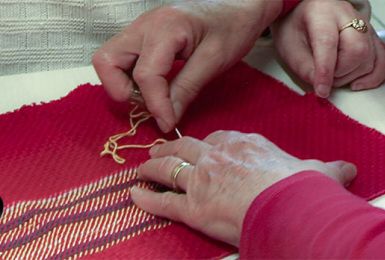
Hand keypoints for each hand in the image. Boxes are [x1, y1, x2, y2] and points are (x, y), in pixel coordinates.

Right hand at [92, 1, 282, 131]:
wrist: (238, 6)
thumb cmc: (232, 27)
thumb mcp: (214, 61)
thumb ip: (186, 89)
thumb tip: (167, 117)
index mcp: (165, 27)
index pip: (146, 75)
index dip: (155, 105)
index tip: (167, 124)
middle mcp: (144, 25)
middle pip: (107, 60)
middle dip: (121, 90)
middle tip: (148, 105)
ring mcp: (141, 28)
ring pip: (110, 59)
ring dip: (124, 84)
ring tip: (153, 96)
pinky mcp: (144, 35)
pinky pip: (125, 59)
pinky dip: (132, 77)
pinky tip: (155, 86)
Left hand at [131, 130, 356, 245]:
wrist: (289, 204)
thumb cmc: (300, 186)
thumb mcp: (317, 171)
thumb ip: (326, 168)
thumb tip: (345, 169)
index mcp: (243, 145)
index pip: (218, 138)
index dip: (207, 143)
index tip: (202, 146)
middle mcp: (217, 157)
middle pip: (186, 147)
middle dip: (170, 147)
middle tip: (159, 149)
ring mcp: (202, 181)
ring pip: (169, 168)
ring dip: (153, 167)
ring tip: (143, 167)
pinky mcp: (193, 207)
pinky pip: (163, 201)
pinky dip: (147, 198)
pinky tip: (135, 195)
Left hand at [272, 0, 384, 97]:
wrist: (303, 16)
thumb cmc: (295, 28)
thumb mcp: (289, 48)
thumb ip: (304, 68)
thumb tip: (322, 87)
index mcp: (321, 13)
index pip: (328, 43)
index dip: (325, 71)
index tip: (321, 90)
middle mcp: (347, 15)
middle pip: (357, 49)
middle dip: (340, 73)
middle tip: (324, 80)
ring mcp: (363, 25)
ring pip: (369, 57)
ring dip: (351, 76)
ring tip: (333, 77)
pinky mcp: (370, 37)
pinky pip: (381, 59)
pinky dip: (372, 76)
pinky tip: (356, 84)